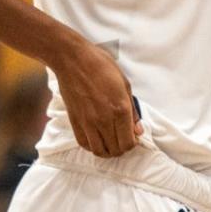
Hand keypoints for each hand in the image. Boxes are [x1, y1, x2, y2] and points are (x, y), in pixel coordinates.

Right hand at [55, 42, 141, 157]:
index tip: (132, 136)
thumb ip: (133, 110)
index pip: (129, 142)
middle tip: (122, 137)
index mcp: (120, 109)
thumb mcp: (124, 83)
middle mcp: (105, 120)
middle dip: (122, 148)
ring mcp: (88, 122)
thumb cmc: (100, 66)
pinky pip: (84, 144)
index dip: (133, 143)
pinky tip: (96, 137)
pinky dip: (92, 145)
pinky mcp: (75, 121)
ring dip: (107, 150)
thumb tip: (138, 130)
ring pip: (100, 152)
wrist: (73, 59)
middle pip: (116, 150)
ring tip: (109, 140)